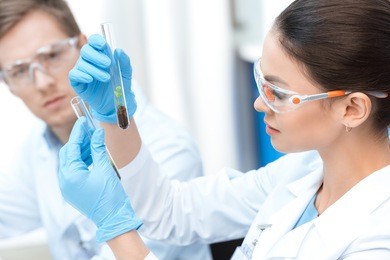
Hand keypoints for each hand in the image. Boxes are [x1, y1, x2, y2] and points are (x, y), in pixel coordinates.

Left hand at [58, 117, 141, 241]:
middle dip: (79, 141)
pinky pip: (74, 171)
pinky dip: (82, 161)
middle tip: (90, 131)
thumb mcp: (105, 169)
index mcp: (70, 175)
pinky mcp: (73, 191)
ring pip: (70, 162)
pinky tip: (93, 155)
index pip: (72, 147)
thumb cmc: (110, 195)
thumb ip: (98, 149)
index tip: (83, 120)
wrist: (113, 218)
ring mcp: (68, 187)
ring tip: (94, 142)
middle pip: (68, 154)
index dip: (78, 132)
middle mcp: (65, 181)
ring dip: (81, 151)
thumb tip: (97, 132)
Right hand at [69, 34, 135, 123]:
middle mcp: (90, 61)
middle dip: (96, 56)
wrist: (115, 104)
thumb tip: (118, 51)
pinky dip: (81, 75)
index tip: (103, 45)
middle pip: (86, 50)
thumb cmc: (119, 87)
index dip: (96, 41)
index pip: (94, 41)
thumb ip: (124, 62)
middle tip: (108, 65)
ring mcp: (83, 71)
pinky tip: (90, 79)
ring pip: (81, 63)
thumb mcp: (126, 75)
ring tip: (106, 78)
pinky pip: (73, 74)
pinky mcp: (77, 82)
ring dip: (94, 69)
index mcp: (101, 55)